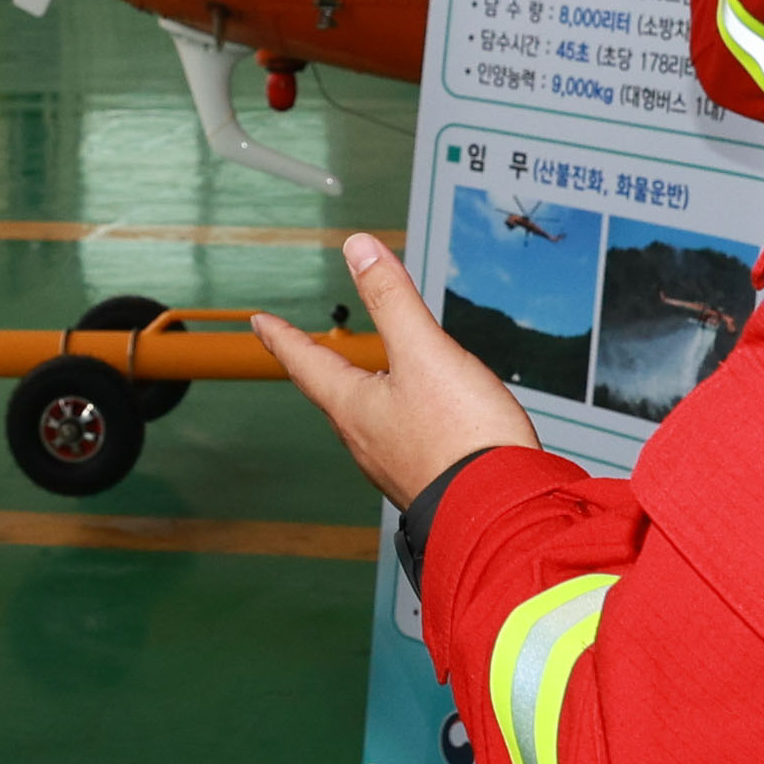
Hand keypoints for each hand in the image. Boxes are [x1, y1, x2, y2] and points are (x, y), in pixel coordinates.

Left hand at [252, 233, 541, 510]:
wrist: (503, 513)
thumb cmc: (463, 440)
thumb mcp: (425, 352)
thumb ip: (393, 299)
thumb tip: (358, 249)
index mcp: (354, 407)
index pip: (305, 362)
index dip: (281, 336)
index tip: (260, 322)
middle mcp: (366, 440)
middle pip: (334, 393)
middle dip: (321, 366)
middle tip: (305, 351)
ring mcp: (395, 464)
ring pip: (368, 419)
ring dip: (363, 392)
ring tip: (366, 379)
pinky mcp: (427, 479)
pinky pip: (402, 439)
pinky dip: (401, 416)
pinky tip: (425, 418)